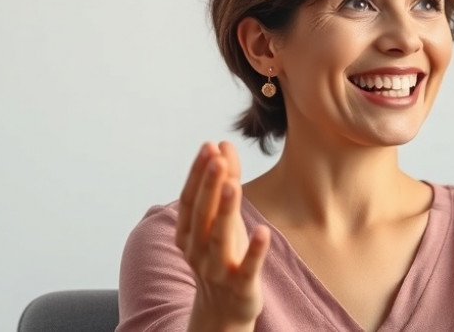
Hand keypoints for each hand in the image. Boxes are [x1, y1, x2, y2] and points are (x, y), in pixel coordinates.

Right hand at [175, 141, 270, 330]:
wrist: (223, 309)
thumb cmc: (223, 254)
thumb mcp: (223, 218)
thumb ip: (225, 181)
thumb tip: (223, 144)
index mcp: (189, 233)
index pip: (190, 199)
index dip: (197, 174)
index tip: (208, 147)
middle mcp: (197, 250)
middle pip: (202, 214)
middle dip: (209, 185)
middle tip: (217, 158)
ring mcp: (217, 269)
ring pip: (219, 238)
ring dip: (225, 211)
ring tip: (233, 185)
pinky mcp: (241, 285)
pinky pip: (248, 267)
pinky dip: (255, 250)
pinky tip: (264, 231)